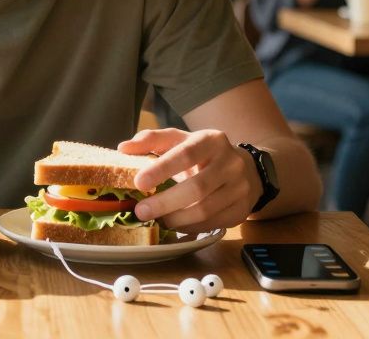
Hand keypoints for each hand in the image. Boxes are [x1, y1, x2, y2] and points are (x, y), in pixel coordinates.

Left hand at [117, 128, 261, 233]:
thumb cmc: (201, 154)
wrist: (245, 169)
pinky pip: (212, 223)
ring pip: (205, 210)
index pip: (186, 154)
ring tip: (157, 220)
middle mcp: (230, 163)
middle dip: (165, 202)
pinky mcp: (241, 210)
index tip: (138, 183)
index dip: (162, 169)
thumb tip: (124, 148)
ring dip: (176, 219)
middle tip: (141, 212)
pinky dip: (190, 227)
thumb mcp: (180, 140)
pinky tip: (176, 224)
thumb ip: (152, 140)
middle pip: (197, 187)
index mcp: (211, 140)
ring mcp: (240, 188)